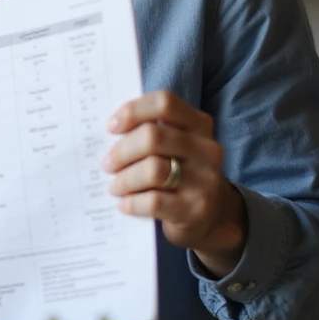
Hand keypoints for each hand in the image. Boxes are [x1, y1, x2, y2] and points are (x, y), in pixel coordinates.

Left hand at [103, 90, 247, 276]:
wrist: (212, 216)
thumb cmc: (179, 173)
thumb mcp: (173, 147)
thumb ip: (149, 132)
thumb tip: (110, 130)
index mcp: (199, 125)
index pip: (165, 103)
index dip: (133, 111)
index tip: (111, 126)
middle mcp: (207, 149)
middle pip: (153, 137)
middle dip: (122, 151)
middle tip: (107, 164)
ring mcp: (205, 180)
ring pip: (153, 170)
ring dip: (124, 179)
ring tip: (114, 187)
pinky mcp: (196, 209)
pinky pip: (154, 201)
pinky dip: (132, 202)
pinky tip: (124, 204)